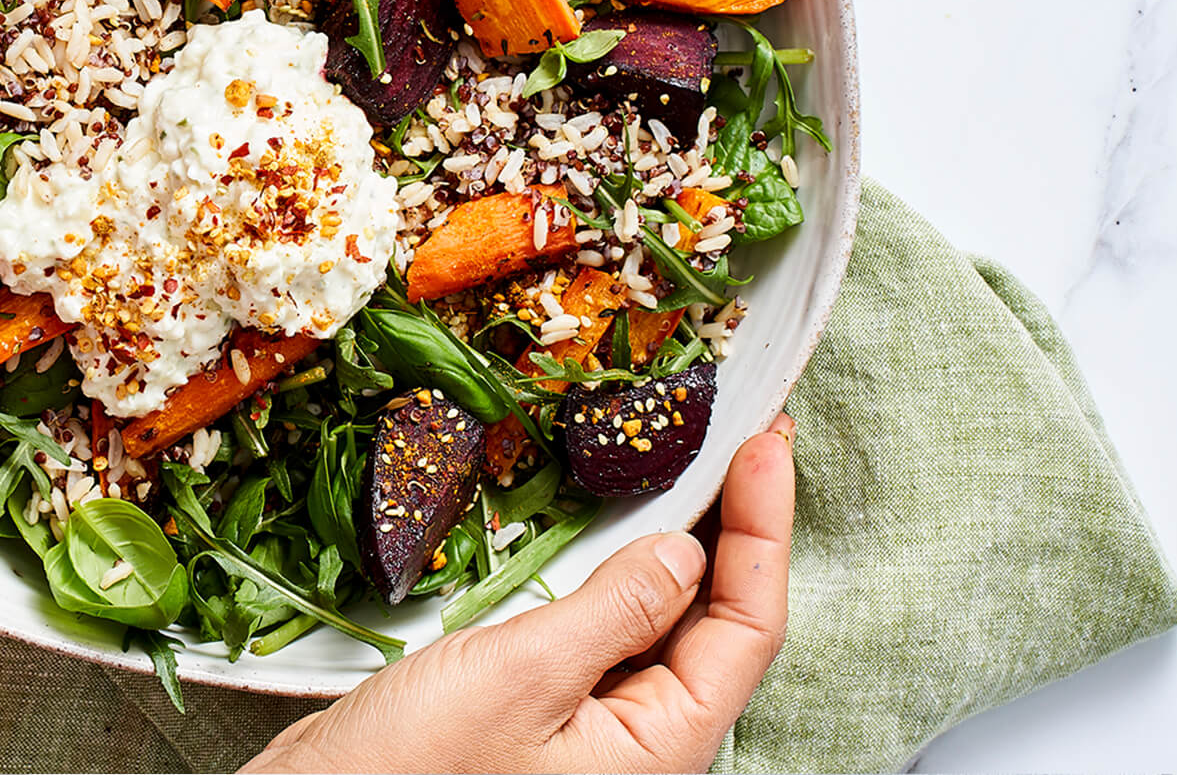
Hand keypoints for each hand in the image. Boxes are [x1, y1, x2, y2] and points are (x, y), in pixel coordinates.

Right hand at [246, 415, 794, 773]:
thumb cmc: (411, 772)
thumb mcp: (522, 676)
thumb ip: (615, 611)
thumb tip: (686, 553)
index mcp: (660, 748)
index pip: (749, 627)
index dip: (764, 529)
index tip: (764, 446)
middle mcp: (640, 742)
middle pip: (718, 622)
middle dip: (733, 527)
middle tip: (741, 435)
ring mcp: (592, 727)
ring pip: (661, 622)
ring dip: (675, 541)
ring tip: (688, 463)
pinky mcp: (542, 709)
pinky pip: (603, 630)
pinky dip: (613, 570)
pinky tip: (605, 527)